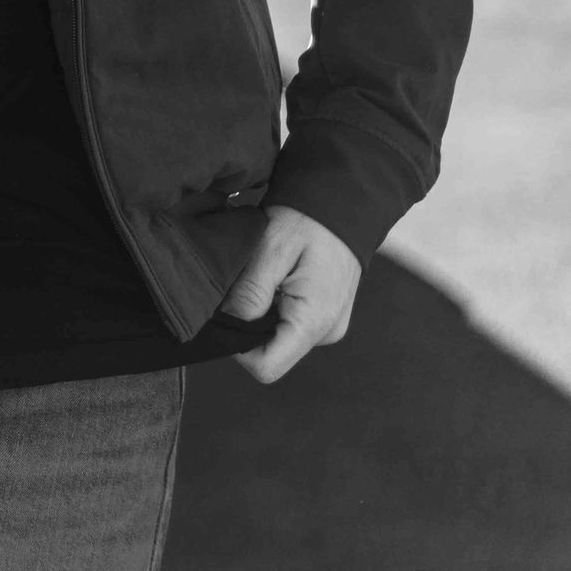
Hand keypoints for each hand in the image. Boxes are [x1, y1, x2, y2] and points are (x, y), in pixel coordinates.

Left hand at [221, 205, 361, 383]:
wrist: (342, 203)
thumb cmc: (308, 221)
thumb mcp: (271, 249)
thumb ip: (250, 291)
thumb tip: (228, 322)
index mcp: (314, 321)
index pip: (267, 367)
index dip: (238, 349)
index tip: (229, 314)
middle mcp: (326, 332)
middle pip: (271, 353)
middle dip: (249, 326)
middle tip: (247, 286)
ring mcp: (329, 327)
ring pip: (279, 339)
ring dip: (263, 315)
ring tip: (266, 278)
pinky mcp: (326, 318)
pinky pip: (292, 326)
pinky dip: (277, 308)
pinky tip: (278, 280)